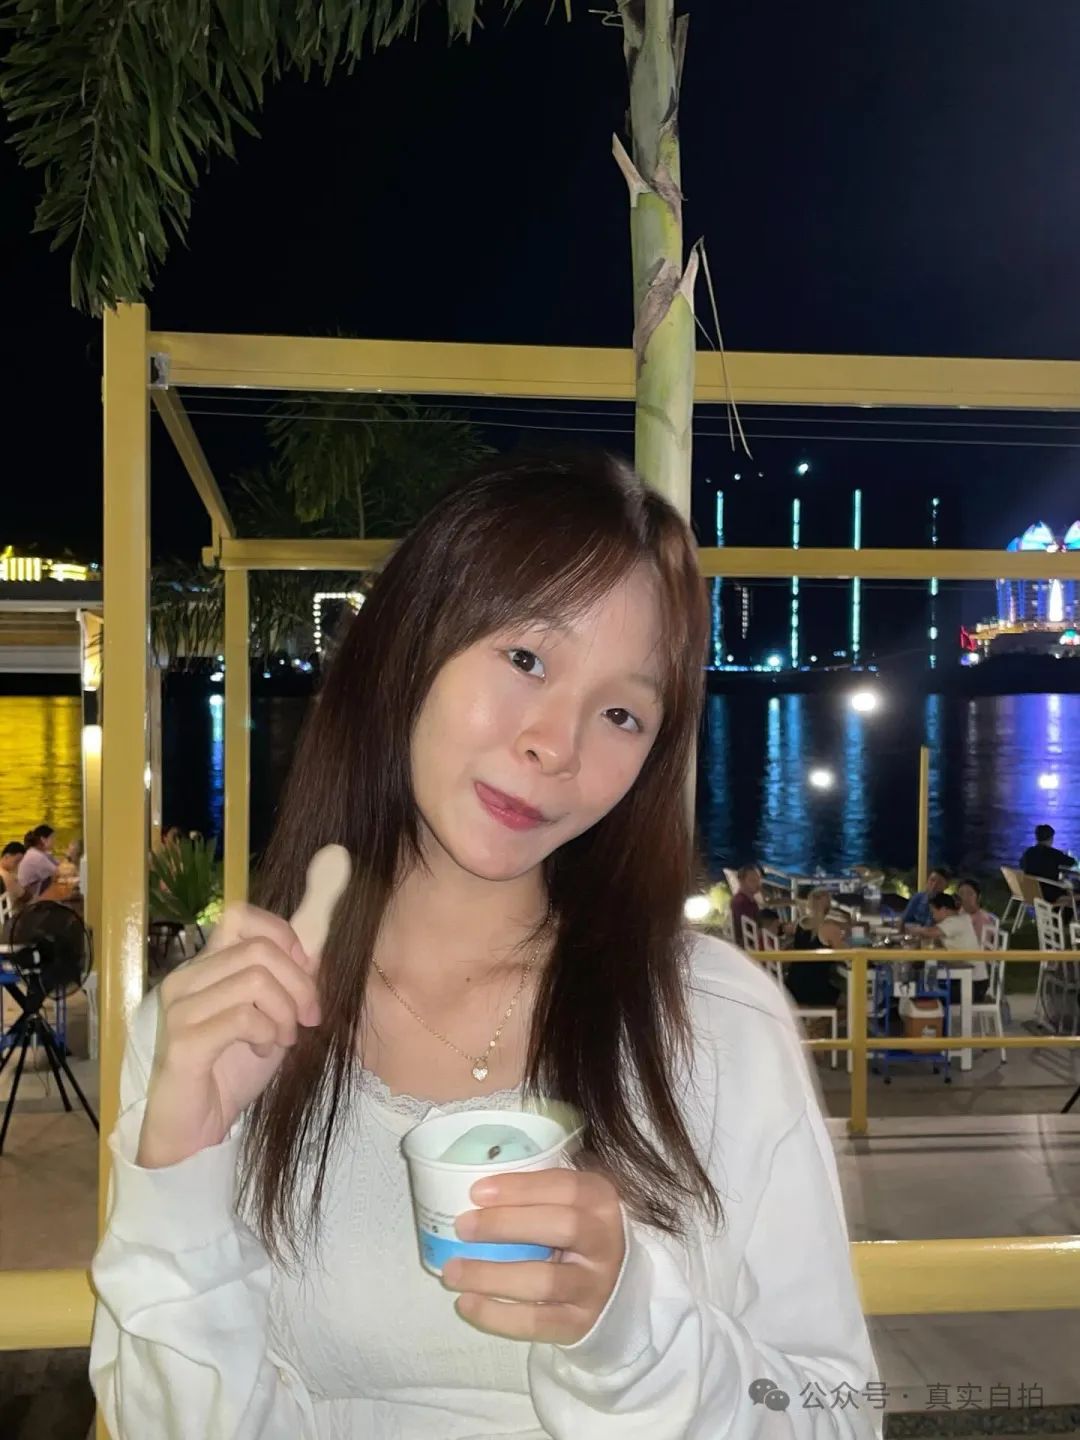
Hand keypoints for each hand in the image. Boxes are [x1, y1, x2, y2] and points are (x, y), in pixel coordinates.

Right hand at [138, 845, 350, 1168]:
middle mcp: (187, 979)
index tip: (307, 969)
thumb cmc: (235, 1068)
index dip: (285, 934)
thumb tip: (331, 905)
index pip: (240, 914)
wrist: (197, 1127)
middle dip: (301, 983)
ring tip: (284, 1037)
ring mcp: (181, 1008)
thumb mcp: (277, 1014)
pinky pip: (243, 1016)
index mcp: (207, 965)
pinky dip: (268, 1034)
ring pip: (255, 979)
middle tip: (309, 1017)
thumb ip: (297, 971)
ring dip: (286, 1012)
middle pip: (260, 949)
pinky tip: (262, 1051)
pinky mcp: (183, 1041)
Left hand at [442, 1169, 624, 1344]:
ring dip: (492, 1276)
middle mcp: (605, 1242)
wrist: (607, 1286)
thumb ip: (534, 1194)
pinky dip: (496, 1314)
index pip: (565, 1187)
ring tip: (452, 1272)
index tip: (477, 1192)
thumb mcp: (565, 1203)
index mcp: (600, 1201)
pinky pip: (536, 1321)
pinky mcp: (579, 1324)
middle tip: (462, 1227)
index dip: (521, 1188)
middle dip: (505, 1225)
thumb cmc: (571, 1233)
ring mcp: (595, 1286)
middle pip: (562, 1228)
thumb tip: (474, 1194)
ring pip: (545, 1281)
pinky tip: (466, 1303)